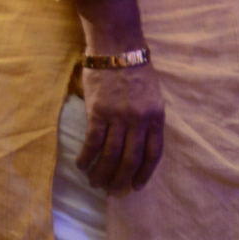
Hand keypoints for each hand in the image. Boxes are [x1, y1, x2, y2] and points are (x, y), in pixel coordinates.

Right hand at [77, 64, 164, 192]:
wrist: (118, 48)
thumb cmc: (135, 72)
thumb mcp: (152, 96)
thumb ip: (148, 120)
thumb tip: (138, 147)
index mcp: (156, 116)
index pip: (154, 153)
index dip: (145, 173)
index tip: (136, 186)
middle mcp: (140, 120)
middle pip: (131, 160)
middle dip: (121, 180)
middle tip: (112, 191)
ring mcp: (119, 117)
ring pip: (111, 156)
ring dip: (102, 174)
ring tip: (95, 183)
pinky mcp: (98, 112)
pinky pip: (92, 143)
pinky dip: (86, 158)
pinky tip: (82, 166)